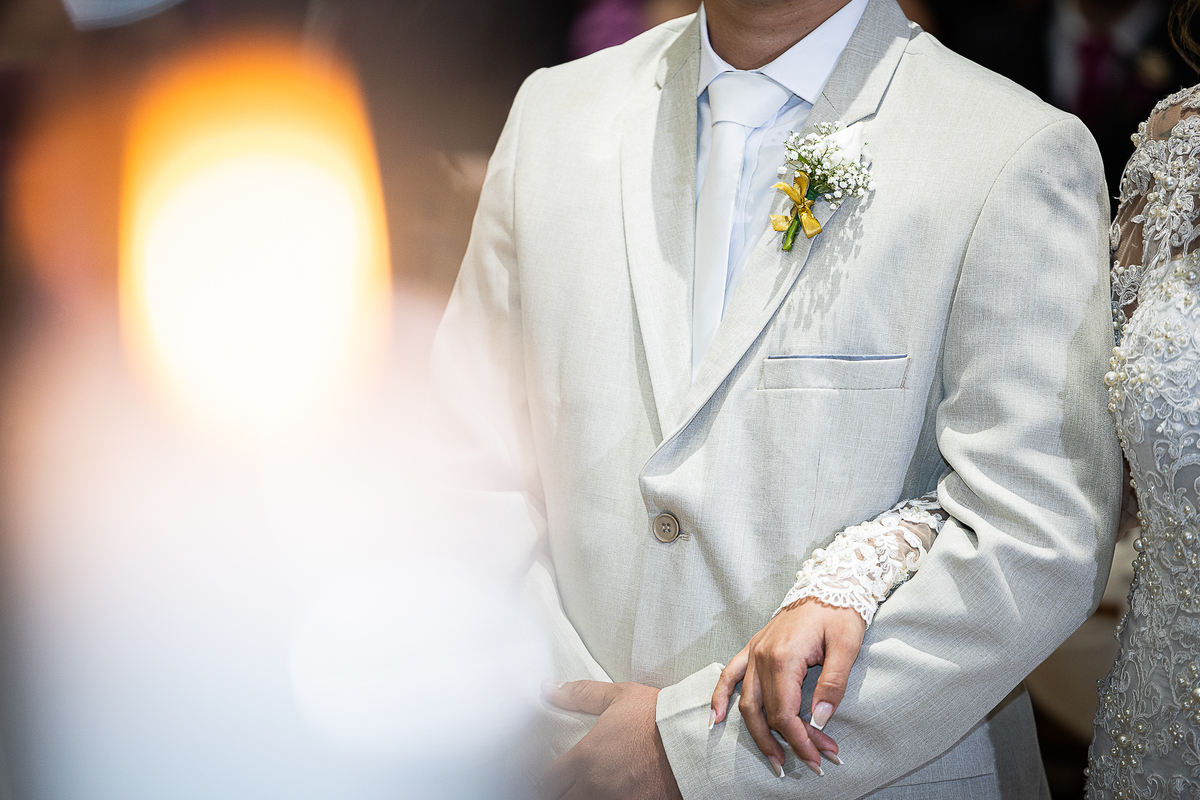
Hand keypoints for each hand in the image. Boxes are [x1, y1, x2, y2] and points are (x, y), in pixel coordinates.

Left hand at [541, 680, 682, 799]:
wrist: (694, 740)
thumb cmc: (658, 717)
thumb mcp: (618, 697)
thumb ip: (580, 694)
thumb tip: (549, 689)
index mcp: (585, 758)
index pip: (546, 780)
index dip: (546, 779)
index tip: (553, 774)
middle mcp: (595, 786)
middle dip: (560, 793)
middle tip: (567, 784)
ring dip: (579, 799)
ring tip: (585, 790)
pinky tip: (608, 795)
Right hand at [711, 599, 864, 776]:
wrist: (829, 583)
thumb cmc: (840, 612)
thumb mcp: (846, 647)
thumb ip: (833, 685)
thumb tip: (820, 720)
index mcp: (784, 658)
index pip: (786, 714)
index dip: (802, 741)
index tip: (821, 758)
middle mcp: (762, 657)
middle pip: (768, 713)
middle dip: (788, 743)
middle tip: (810, 764)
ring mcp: (754, 652)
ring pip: (747, 703)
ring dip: (759, 734)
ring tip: (775, 759)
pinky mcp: (753, 648)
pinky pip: (729, 676)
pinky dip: (719, 698)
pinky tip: (714, 719)